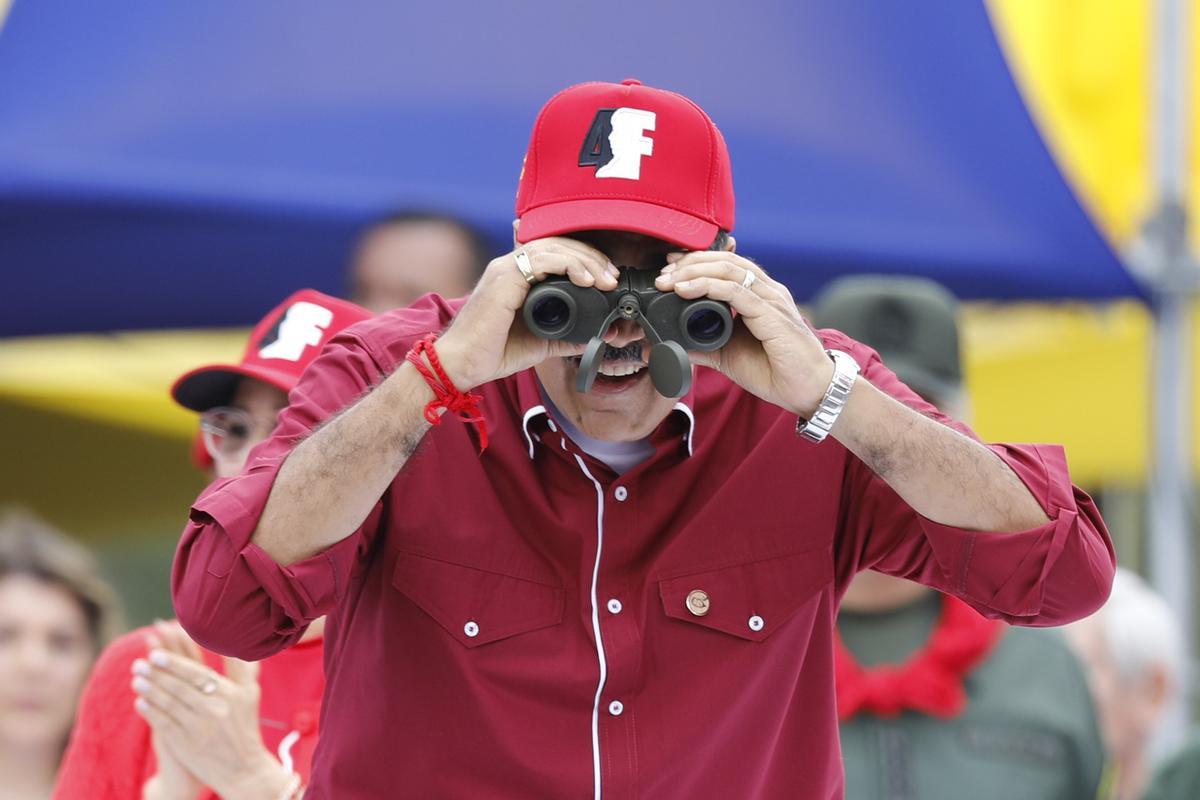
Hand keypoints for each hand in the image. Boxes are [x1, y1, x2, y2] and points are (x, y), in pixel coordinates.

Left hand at [133, 639, 293, 799]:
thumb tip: (229, 640)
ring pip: (170, 704)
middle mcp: (216, 709)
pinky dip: (151, 712)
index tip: (156, 654)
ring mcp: (200, 727)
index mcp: (231, 693)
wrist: (243, 769)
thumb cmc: (245, 726)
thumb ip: (240, 667)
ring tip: (136, 679)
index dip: (175, 664)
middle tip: (139, 664)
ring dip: (150, 690)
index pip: (198, 673)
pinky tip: (140, 702)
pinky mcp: (187, 744)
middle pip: (180, 687)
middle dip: (157, 674)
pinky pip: (164, 724)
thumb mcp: (250, 693)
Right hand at [437, 237, 619, 388]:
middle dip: (590, 257)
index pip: (555, 253)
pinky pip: (541, 260)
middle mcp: (510, 266)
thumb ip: (566, 337)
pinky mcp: (503, 278)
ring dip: (584, 260)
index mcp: (517, 276)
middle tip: (612, 276)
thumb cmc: (492, 352)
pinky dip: (568, 266)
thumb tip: (596, 337)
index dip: (584, 260)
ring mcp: (505, 269)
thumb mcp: (540, 342)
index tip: (606, 279)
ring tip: (604, 279)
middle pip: (557, 244)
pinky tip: (585, 280)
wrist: (462, 365)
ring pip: (552, 247)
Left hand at [655, 250, 833, 415]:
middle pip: (725, 260)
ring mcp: (771, 300)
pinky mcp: (772, 315)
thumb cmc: (777, 371)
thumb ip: (702, 347)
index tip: (669, 268)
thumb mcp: (728, 356)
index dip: (696, 261)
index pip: (726, 265)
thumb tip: (670, 346)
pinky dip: (707, 287)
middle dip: (690, 263)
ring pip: (729, 269)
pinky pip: (736, 291)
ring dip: (694, 271)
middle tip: (663, 274)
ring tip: (670, 280)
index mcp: (759, 295)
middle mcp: (767, 291)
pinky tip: (686, 290)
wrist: (808, 391)